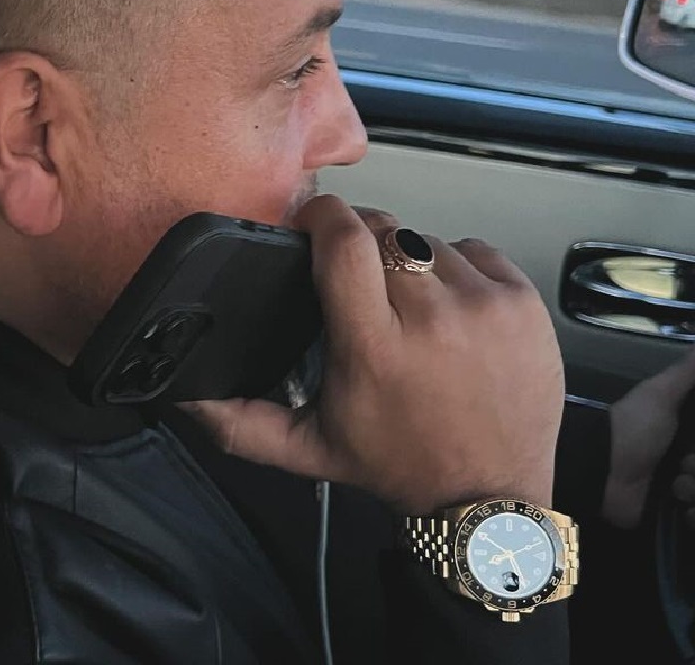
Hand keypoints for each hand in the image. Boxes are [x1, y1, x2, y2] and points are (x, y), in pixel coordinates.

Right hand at [180, 195, 564, 514]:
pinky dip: (458, 269)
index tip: (313, 219)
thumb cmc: (400, 464)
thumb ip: (240, 421)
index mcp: (374, 347)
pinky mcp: (523, 303)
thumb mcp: (308, 449)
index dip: (322, 214)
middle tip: (359, 281)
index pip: (344, 240)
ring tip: (410, 309)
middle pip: (384, 231)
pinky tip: (451, 309)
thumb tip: (185, 398)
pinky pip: (475, 250)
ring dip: (411, 262)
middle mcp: (433, 319)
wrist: (491, 495)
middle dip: (362, 243)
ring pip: (428, 240)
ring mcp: (485, 306)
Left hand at [602, 351, 694, 529]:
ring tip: (673, 485)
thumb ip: (687, 371)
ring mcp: (684, 489)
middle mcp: (690, 459)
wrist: (599, 473)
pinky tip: (676, 505)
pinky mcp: (674, 516)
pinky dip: (691, 516)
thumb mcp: (660, 394)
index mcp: (692, 432)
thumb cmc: (631, 429)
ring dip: (694, 489)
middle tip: (684, 464)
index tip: (691, 452)